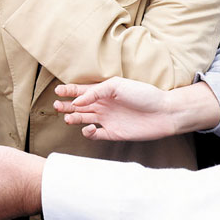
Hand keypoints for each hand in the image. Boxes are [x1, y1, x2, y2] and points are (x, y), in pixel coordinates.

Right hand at [54, 77, 219, 140]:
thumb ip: (95, 92)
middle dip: (66, 105)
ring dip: (73, 118)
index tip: (57, 91)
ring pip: (84, 119)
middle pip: (79, 106)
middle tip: (56, 106)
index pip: (81, 91)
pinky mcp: (113, 133)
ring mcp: (108, 119)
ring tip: (67, 118)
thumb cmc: (143, 94)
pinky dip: (88, 132)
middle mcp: (104, 106)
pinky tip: (88, 127)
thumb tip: (77, 101)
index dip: (69, 91)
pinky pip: (95, 134)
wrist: (164, 112)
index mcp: (103, 92)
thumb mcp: (116, 85)